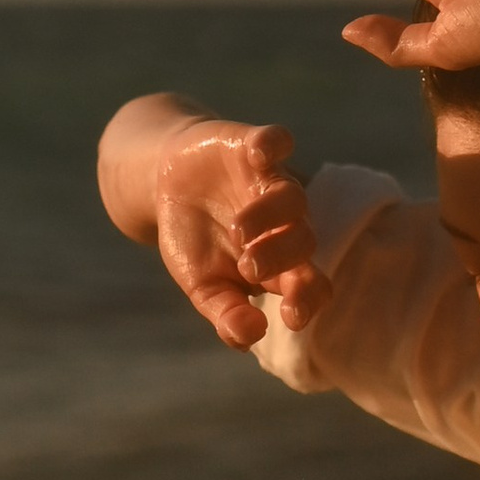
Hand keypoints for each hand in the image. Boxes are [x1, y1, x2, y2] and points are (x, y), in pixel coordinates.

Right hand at [100, 100, 325, 345]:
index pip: (313, 285)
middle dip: (282, 256)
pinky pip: (275, 141)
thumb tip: (251, 337)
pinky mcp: (253, 147)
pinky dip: (272, 146)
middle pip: (305, 241)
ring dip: (270, 215)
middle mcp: (286, 224)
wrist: (167, 185)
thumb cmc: (195, 243)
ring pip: (292, 198)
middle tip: (250, 264)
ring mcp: (271, 184)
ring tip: (239, 231)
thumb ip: (226, 315)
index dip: (309, 300)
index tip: (291, 315)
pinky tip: (257, 157)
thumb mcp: (203, 287)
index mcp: (282, 265)